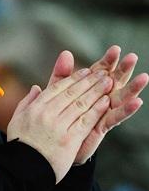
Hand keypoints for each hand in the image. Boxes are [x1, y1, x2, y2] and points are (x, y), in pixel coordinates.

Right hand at [7, 67, 112, 182]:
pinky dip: (96, 110)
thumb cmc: (20, 145)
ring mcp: (58, 126)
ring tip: (107, 83)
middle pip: (72, 93)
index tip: (85, 71)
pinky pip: (85, 121)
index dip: (73, 79)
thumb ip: (27, 102)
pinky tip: (105, 102)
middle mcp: (47, 114)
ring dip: (96, 92)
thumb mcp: (17, 119)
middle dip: (89, 81)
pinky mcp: (69, 139)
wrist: (24, 169)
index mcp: (35, 108)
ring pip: (80, 104)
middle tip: (102, 73)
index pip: (57, 88)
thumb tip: (36, 88)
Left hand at [46, 47, 147, 163]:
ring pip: (120, 97)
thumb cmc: (55, 113)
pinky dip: (127, 110)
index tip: (115, 48)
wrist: (52, 141)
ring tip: (144, 77)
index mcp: (88, 87)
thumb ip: (61, 73)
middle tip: (132, 57)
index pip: (101, 70)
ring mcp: (103, 111)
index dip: (108, 60)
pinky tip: (137, 102)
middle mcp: (99, 97)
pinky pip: (116, 116)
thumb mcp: (55, 91)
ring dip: (132, 88)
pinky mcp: (102, 125)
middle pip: (114, 81)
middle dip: (123, 69)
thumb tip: (66, 52)